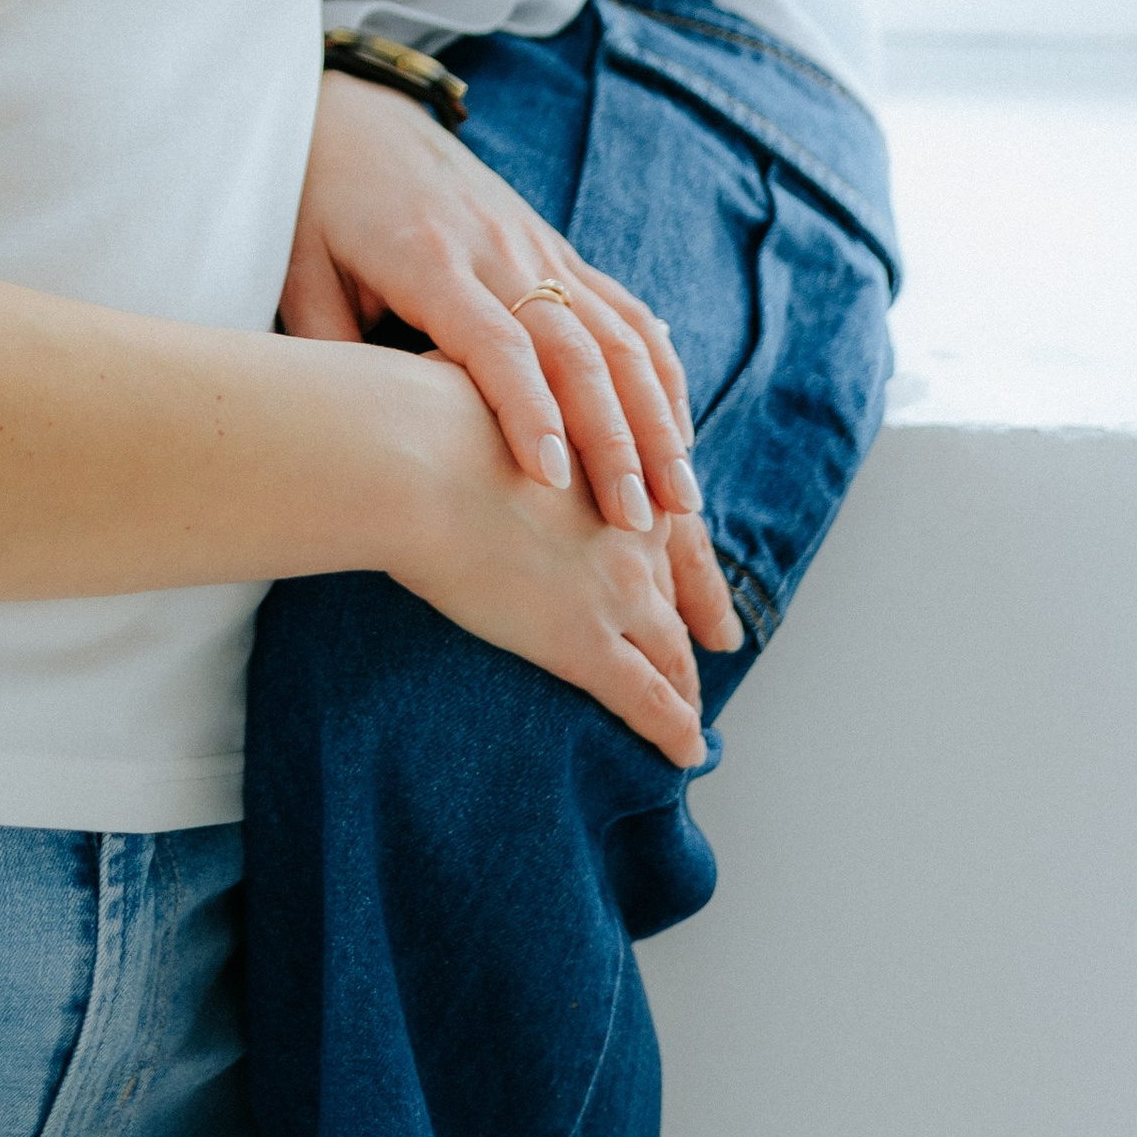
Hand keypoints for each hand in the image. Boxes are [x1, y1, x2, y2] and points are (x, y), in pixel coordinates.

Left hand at [284, 68, 741, 654]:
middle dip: (616, 440)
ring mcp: (538, 246)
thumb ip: (331, 349)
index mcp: (430, 260)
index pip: (495, 343)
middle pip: (576, 349)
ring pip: (618, 334)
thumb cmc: (321, 206)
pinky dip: (659, 371)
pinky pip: (623, 310)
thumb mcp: (301, 272)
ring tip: (680, 500)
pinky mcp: (556, 247)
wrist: (358, 118)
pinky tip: (679, 430)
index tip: (553, 480)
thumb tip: (362, 436)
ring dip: (657, 419)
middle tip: (636, 524)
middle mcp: (500, 251)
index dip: (529, 411)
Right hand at [386, 355, 711, 768]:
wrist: (413, 453)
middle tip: (722, 641)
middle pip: (674, 584)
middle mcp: (627, 523)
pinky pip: (646, 696)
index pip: (656, 512)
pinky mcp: (584, 640)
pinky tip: (686, 749)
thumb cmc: (424, 412)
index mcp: (606, 460)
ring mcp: (613, 586)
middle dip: (699, 616)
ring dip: (686, 686)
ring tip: (696, 716)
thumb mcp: (482, 387)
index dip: (678, 545)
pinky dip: (673, 728)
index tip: (687, 551)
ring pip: (669, 649)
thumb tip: (469, 388)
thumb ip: (499, 401)